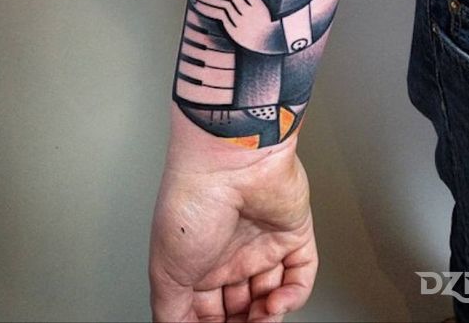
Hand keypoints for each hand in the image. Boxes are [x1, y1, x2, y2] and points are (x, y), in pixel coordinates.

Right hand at [150, 140, 316, 321]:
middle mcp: (231, 251)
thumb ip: (171, 312)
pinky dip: (294, 295)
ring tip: (262, 320)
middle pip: (243, 307)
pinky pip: (302, 272)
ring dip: (269, 317)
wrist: (229, 160)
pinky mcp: (293, 232)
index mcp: (199, 260)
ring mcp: (263, 242)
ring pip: (273, 295)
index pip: (208, 310)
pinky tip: (276, 302)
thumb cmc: (193, 199)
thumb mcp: (166, 270)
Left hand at [191, 0, 284, 53]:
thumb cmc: (266, 27)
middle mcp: (249, 9)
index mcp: (256, 2)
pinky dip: (208, 9)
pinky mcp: (235, 30)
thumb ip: (247, 2)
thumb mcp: (260, 10)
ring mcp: (242, 20)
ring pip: (222, 4)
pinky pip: (219, 15)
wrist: (273, 44)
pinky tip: (200, 6)